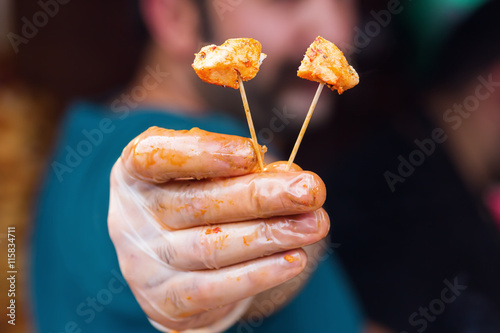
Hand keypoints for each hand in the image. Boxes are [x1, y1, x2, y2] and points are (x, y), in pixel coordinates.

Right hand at [108, 127, 328, 331]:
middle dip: (260, 197)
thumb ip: (242, 168)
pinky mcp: (165, 300)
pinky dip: (258, 275)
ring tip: (315, 223)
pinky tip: (294, 259)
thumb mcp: (207, 171)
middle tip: (311, 189)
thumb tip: (289, 175)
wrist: (168, 258)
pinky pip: (214, 289)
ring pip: (211, 248)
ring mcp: (144, 262)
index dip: (203, 154)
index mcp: (135, 171)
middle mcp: (131, 216)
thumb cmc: (193, 197)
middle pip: (197, 205)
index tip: (251, 154)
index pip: (156, 157)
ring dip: (270, 236)